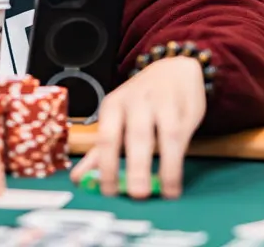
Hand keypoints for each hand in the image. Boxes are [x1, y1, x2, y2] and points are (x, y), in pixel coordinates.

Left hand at [69, 56, 205, 199]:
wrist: (173, 68)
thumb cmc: (141, 101)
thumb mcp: (117, 120)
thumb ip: (100, 151)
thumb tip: (78, 179)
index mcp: (114, 105)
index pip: (107, 136)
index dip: (107, 165)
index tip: (109, 192)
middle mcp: (137, 101)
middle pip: (136, 135)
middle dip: (137, 166)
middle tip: (137, 194)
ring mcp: (164, 102)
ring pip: (166, 134)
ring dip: (166, 165)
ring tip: (164, 191)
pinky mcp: (186, 108)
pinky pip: (184, 135)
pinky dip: (180, 159)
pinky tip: (174, 181)